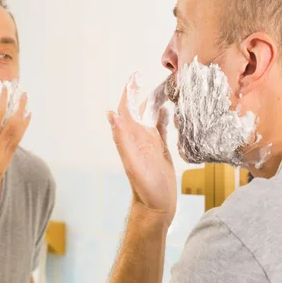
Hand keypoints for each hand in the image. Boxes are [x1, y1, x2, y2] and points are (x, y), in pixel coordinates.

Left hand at [107, 75, 176, 226]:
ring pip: (151, 116)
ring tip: (167, 86)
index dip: (130, 91)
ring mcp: (149, 143)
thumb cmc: (145, 189)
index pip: (127, 108)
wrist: (156, 207)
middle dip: (144, 91)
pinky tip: (170, 108)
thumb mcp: (134, 164)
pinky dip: (164, 116)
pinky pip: (160, 128)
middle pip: (140, 108)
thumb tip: (111, 114)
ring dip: (155, 101)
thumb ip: (122, 140)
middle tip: (153, 75)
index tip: (136, 75)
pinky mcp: (160, 149)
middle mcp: (138, 137)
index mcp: (131, 137)